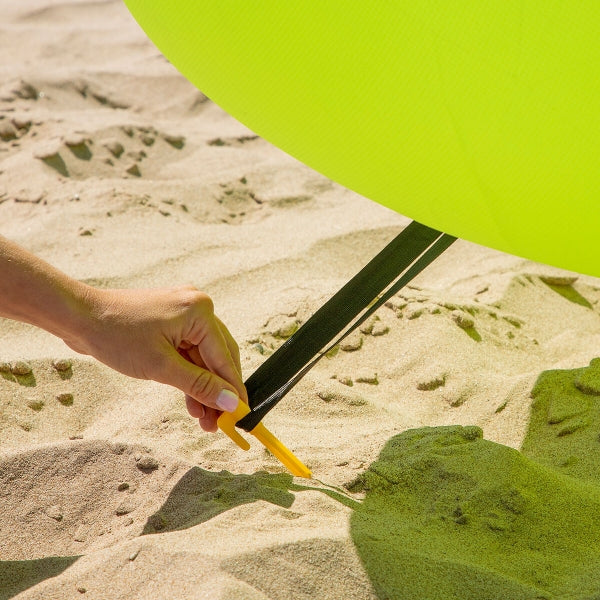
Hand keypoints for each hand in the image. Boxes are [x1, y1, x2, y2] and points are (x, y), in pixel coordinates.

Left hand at [70, 285, 246, 431]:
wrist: (79, 318)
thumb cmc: (116, 336)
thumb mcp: (161, 367)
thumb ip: (200, 386)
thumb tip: (231, 402)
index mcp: (200, 311)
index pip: (224, 358)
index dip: (233, 390)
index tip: (242, 416)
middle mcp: (197, 308)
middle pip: (218, 358)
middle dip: (218, 392)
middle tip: (221, 423)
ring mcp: (184, 314)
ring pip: (204, 358)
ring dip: (203, 388)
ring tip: (205, 420)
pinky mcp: (172, 323)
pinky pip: (189, 353)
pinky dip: (190, 376)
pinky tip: (192, 402)